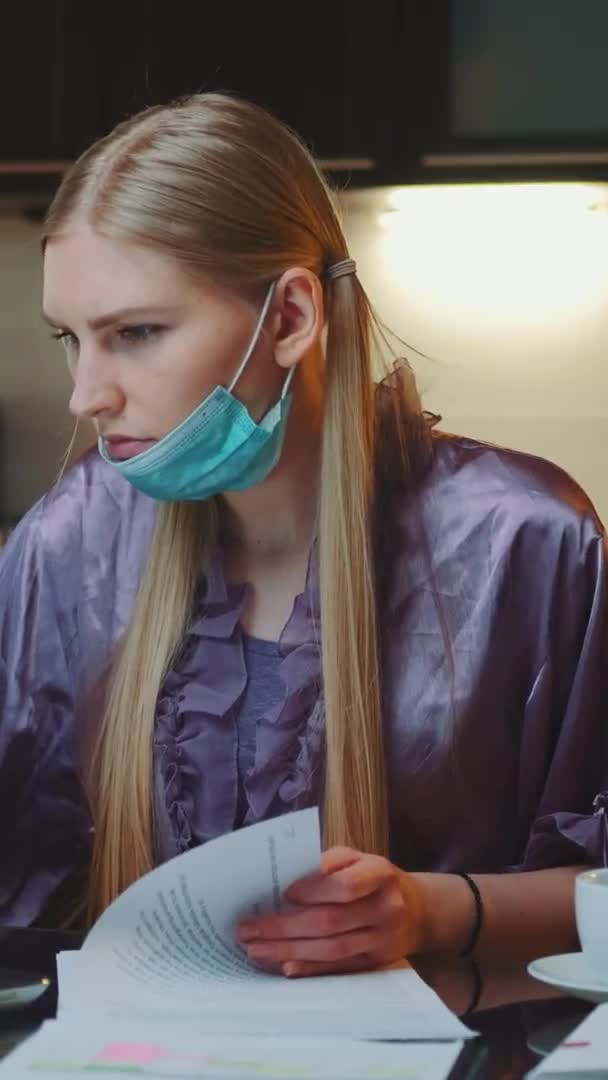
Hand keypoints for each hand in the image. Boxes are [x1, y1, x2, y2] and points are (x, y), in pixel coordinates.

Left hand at [237, 846, 425, 977]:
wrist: (419, 911)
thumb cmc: (376, 879)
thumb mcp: (359, 858)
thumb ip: (328, 863)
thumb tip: (288, 878)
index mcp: (380, 875)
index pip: (346, 886)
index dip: (314, 890)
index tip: (284, 894)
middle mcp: (385, 909)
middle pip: (331, 922)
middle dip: (285, 927)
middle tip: (248, 929)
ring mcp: (382, 940)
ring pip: (331, 949)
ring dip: (289, 951)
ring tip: (256, 949)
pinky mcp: (375, 963)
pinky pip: (339, 968)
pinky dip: (311, 969)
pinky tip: (285, 967)